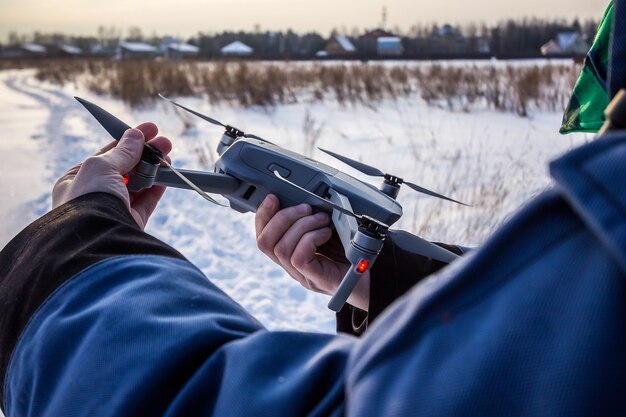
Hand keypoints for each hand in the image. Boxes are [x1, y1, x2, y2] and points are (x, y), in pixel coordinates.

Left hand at [52, 122, 171, 228]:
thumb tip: (135, 135)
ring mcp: (113, 209)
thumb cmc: (88, 200)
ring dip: (154, 169)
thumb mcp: (102, 166)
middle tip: (165, 143)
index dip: (129, 140)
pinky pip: (146, 202)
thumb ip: (122, 151)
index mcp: (77, 179)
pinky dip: (157, 189)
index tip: (149, 130)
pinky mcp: (130, 223)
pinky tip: (167, 177)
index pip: (107, 154)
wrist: (95, 238)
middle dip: (147, 153)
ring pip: (138, 184)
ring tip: (168, 158)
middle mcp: (94, 194)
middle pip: (126, 168)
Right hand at [255, 194, 369, 310]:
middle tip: (306, 208)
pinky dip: (311, 238)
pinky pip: (299, 257)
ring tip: (322, 219)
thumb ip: (312, 219)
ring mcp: (303, 276)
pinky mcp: (316, 279)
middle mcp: (292, 267)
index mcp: (291, 254)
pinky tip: (326, 233)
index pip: (263, 237)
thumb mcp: (327, 230)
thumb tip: (305, 196)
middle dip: (282, 217)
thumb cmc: (353, 253)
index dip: (262, 215)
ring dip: (302, 225)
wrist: (374, 279)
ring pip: (281, 248)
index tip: (273, 197)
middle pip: (265, 242)